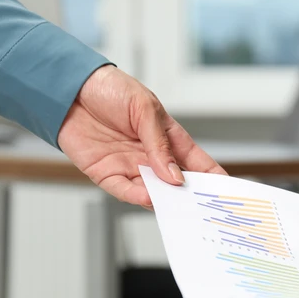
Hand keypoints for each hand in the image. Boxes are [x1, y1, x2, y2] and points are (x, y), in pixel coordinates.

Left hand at [58, 65, 225, 207]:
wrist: (71, 87)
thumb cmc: (111, 89)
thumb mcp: (143, 108)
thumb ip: (159, 144)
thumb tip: (175, 175)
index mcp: (168, 137)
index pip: (196, 162)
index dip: (212, 177)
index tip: (227, 192)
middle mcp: (151, 156)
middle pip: (176, 183)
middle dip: (190, 197)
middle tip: (203, 209)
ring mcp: (129, 166)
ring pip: (152, 192)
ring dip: (164, 200)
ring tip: (177, 206)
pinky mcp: (106, 173)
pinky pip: (124, 191)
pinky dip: (137, 197)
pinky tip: (149, 198)